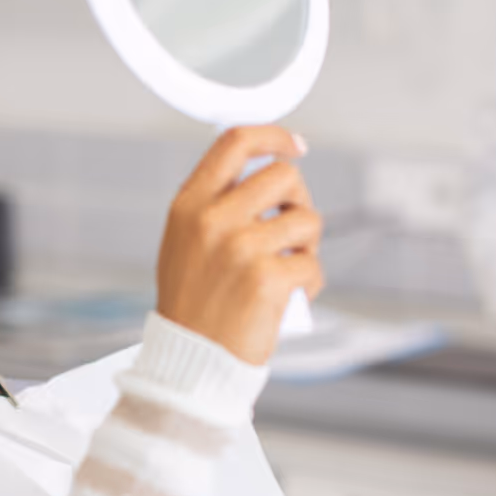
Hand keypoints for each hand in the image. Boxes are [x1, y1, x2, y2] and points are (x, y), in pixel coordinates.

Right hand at [155, 126, 322, 365]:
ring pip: (307, 219)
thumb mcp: (183, 244)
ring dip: (307, 244)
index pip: (235, 143)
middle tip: (291, 230)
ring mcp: (241, 248)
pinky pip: (312, 264)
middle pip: (284, 175)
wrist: (190, 359)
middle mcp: (213, 221)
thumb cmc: (191, 305)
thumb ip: (214, 206)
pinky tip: (287, 298)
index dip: (273, 136)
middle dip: (298, 200)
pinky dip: (308, 283)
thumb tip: (266, 173)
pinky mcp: (268, 278)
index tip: (294, 145)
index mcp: (189, 207)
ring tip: (286, 268)